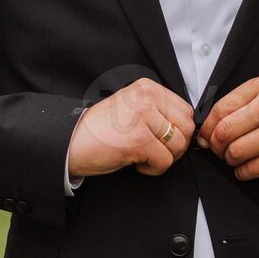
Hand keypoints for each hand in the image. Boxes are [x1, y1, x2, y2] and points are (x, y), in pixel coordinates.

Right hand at [67, 78, 193, 178]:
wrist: (71, 143)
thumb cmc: (99, 130)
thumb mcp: (130, 108)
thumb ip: (156, 110)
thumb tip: (183, 126)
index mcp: (147, 88)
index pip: (185, 110)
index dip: (179, 131)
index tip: (164, 141)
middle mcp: (147, 98)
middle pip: (187, 127)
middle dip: (176, 146)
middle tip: (157, 152)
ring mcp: (144, 117)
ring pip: (178, 145)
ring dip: (164, 158)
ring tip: (144, 157)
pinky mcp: (140, 139)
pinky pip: (165, 161)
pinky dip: (153, 169)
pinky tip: (137, 163)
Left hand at [197, 76, 258, 180]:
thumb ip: (241, 103)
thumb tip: (208, 128)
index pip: (221, 109)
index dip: (207, 128)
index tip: (206, 137)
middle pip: (224, 132)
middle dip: (216, 146)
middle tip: (219, 150)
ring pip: (235, 152)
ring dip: (229, 160)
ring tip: (235, 159)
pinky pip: (252, 169)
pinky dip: (242, 173)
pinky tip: (246, 169)